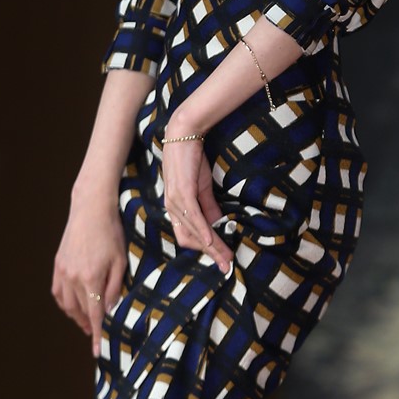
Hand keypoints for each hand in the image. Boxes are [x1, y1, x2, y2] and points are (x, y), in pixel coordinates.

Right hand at [50, 180, 126, 358]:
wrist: (91, 209)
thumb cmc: (111, 233)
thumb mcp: (121, 260)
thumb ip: (115, 287)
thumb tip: (110, 310)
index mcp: (92, 279)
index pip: (95, 315)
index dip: (97, 335)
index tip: (98, 352)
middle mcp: (74, 278)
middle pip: (81, 312)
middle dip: (90, 326)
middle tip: (98, 335)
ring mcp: (63, 272)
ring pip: (67, 305)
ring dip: (77, 317)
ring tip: (88, 323)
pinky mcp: (58, 264)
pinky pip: (58, 292)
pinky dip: (64, 304)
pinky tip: (73, 307)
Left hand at [162, 134, 233, 273]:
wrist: (184, 134)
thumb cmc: (192, 160)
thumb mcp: (202, 188)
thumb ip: (208, 207)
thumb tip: (218, 226)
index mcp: (175, 208)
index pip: (187, 237)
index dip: (204, 250)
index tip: (221, 258)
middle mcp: (172, 208)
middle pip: (189, 240)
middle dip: (210, 254)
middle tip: (226, 265)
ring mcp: (175, 201)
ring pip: (194, 231)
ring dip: (212, 246)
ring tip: (226, 256)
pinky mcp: (182, 192)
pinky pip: (193, 216)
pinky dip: (203, 230)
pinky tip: (212, 241)